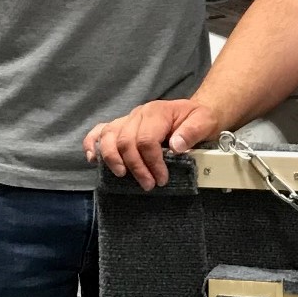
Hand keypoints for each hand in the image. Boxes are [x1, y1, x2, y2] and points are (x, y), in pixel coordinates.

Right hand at [84, 99, 216, 190]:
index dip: (152, 163)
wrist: (194, 112)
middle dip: (136, 167)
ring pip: (109, 137)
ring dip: (113, 159)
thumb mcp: (205, 122)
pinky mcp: (122, 126)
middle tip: (148, 184)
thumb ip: (192, 132)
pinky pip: (100, 131)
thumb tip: (175, 146)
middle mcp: (138, 114)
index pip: (146, 140)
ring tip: (123, 176)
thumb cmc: (198, 119)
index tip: (161, 179)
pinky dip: (93, 144)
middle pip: (126, 141)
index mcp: (157, 112)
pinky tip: (93, 158)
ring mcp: (128, 119)